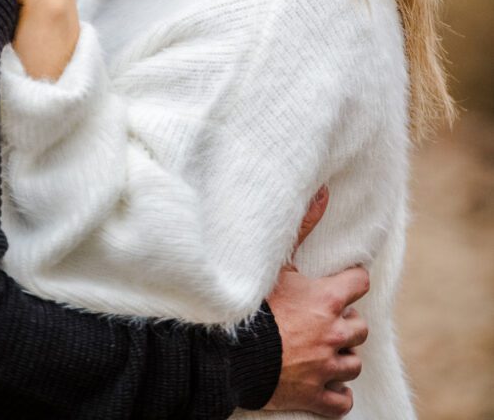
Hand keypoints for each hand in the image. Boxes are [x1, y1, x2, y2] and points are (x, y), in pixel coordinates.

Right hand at [265, 188, 368, 416]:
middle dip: (346, 323)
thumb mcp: (277, 264)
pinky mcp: (316, 396)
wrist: (230, 354)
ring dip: (341, 357)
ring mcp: (327, 367)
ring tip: (322, 350)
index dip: (351, 282)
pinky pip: (343, 401)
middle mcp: (334, 333)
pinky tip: (322, 383)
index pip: (360, 283)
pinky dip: (335, 394)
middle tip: (325, 320)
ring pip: (353, 364)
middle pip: (361, 327)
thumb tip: (324, 192)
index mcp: (327, 300)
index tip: (341, 283)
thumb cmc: (253, 306)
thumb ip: (304, 228)